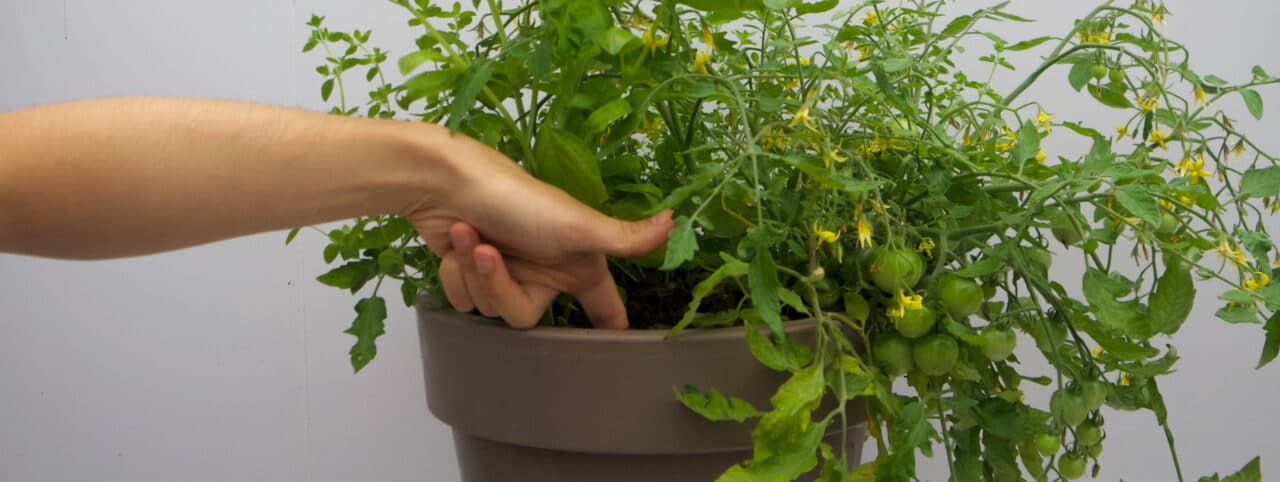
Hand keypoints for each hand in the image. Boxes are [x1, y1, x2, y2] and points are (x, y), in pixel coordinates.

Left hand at [408, 132, 673, 328]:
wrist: (448, 183)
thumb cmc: (518, 200)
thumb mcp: (578, 224)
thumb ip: (625, 237)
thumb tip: (675, 221)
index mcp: (575, 266)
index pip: (604, 308)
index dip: (611, 328)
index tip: (619, 346)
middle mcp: (543, 273)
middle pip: (524, 318)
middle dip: (500, 286)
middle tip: (492, 253)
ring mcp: (507, 274)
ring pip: (487, 308)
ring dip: (473, 270)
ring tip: (472, 234)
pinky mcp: (470, 272)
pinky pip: (462, 300)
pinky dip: (455, 271)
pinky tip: (456, 240)